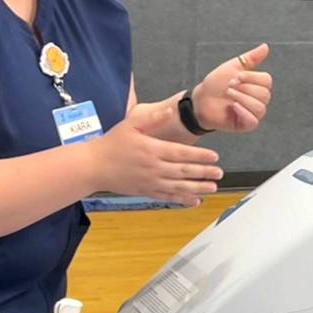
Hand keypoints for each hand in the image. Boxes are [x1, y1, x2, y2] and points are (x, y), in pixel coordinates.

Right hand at [86, 105, 222, 205]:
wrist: (93, 166)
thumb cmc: (112, 143)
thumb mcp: (131, 124)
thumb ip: (153, 118)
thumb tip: (172, 110)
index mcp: (152, 149)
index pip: (181, 153)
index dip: (199, 155)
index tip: (215, 156)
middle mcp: (153, 167)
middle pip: (183, 171)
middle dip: (204, 172)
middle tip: (220, 173)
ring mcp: (150, 182)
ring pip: (178, 187)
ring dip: (197, 188)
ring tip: (213, 187)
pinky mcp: (145, 192)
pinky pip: (167, 197)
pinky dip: (182, 200)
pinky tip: (195, 201)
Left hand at [193, 44, 271, 132]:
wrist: (200, 100)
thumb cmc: (216, 84)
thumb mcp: (232, 67)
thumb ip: (250, 58)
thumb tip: (265, 46)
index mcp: (257, 86)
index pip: (267, 80)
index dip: (251, 77)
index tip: (235, 76)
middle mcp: (258, 100)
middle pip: (264, 94)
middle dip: (244, 88)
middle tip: (229, 86)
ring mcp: (253, 113)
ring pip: (260, 107)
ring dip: (242, 98)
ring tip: (229, 95)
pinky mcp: (246, 125)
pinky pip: (253, 120)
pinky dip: (243, 112)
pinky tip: (232, 107)